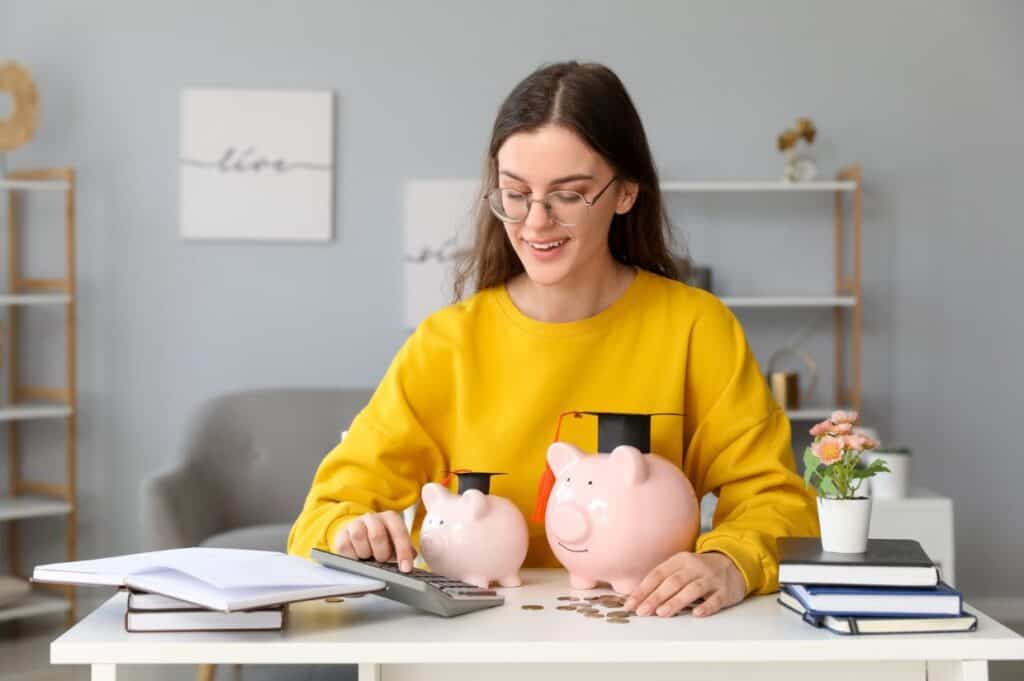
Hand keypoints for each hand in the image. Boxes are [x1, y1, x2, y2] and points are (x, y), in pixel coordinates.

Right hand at [331, 511, 416, 571]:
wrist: (359, 534)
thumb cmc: (381, 542)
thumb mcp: (395, 544)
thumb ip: (405, 551)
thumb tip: (410, 562)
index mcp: (390, 518)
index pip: (399, 532)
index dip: (403, 551)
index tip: (405, 568)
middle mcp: (373, 517)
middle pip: (377, 535)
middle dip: (382, 553)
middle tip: (382, 560)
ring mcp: (356, 523)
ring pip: (359, 537)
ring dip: (366, 553)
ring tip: (369, 558)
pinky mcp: (342, 533)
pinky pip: (345, 545)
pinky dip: (352, 556)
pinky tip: (357, 559)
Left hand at [623, 551, 745, 617]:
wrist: (733, 564)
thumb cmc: (699, 571)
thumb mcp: (681, 567)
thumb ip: (663, 580)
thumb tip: (638, 598)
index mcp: (680, 560)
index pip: (658, 574)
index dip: (643, 589)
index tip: (630, 603)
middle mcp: (695, 567)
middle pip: (672, 582)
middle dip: (655, 597)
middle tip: (642, 611)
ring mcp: (711, 579)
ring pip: (692, 590)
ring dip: (675, 602)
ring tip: (661, 613)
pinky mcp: (725, 591)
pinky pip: (715, 599)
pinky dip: (706, 606)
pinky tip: (697, 614)